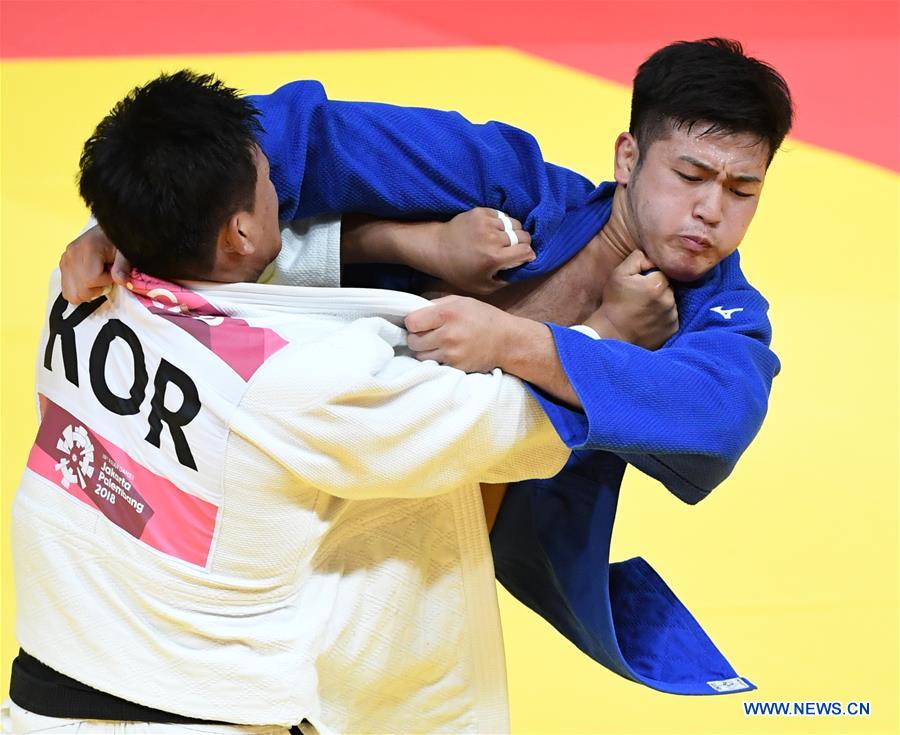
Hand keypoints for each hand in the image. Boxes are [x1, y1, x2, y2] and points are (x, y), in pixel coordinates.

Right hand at [59, 225, 131, 302]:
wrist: (106, 231)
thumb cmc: (116, 241)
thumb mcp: (124, 253)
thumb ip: (123, 268)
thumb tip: (123, 283)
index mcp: (87, 249)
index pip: (91, 280)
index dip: (106, 282)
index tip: (113, 273)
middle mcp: (71, 255)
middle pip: (78, 291)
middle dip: (96, 290)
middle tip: (105, 278)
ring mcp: (65, 260)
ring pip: (70, 293)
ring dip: (87, 292)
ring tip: (98, 280)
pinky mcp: (63, 264)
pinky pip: (67, 289)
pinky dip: (79, 289)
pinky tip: (90, 280)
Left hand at [404, 295, 518, 371]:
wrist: (508, 341)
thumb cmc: (483, 318)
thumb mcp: (461, 301)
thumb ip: (436, 304)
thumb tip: (413, 310)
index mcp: (447, 313)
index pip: (411, 322)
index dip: (413, 323)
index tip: (420, 323)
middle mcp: (448, 334)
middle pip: (413, 341)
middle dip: (417, 338)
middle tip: (427, 335)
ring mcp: (451, 354)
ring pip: (420, 356)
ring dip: (424, 351)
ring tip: (436, 344)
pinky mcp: (456, 367)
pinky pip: (434, 365)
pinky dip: (436, 360)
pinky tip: (446, 353)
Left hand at [431, 208, 534, 295]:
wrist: (437, 248)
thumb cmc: (460, 271)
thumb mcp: (483, 287)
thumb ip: (505, 281)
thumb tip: (522, 270)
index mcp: (494, 258)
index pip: (526, 250)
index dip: (528, 255)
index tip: (524, 258)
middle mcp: (492, 238)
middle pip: (523, 235)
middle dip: (523, 243)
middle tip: (515, 249)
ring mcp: (486, 222)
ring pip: (514, 223)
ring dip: (513, 232)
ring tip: (504, 239)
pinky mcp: (480, 212)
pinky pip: (502, 215)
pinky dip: (502, 223)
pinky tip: (493, 230)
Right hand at [585, 249, 677, 348]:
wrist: (612, 333)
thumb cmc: (613, 302)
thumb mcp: (618, 274)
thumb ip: (638, 258)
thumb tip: (652, 257)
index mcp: (658, 284)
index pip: (662, 272)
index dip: (650, 277)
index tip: (638, 285)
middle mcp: (669, 300)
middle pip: (668, 287)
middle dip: (657, 289)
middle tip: (640, 298)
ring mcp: (672, 316)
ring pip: (671, 302)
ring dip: (661, 303)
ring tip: (643, 310)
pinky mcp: (672, 329)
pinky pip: (671, 317)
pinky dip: (662, 317)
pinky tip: (648, 320)